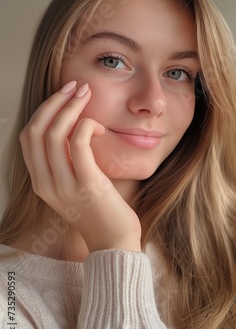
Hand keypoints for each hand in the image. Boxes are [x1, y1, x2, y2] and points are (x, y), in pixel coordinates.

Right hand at [19, 81, 141, 252]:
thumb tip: (72, 127)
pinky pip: (79, 143)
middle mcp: (45, 184)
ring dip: (70, 107)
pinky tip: (99, 127)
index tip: (61, 95)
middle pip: (36, 131)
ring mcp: (64, 186)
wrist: (114, 242)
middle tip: (74, 86)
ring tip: (86, 94)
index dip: (42, 111)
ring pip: (54, 134)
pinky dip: (87, 126)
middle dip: (54, 102)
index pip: (28, 138)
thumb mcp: (73, 186)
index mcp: (40, 182)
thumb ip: (66, 162)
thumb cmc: (99, 211)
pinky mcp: (87, 185)